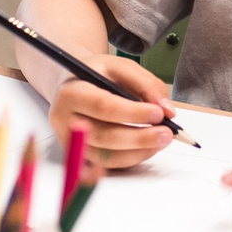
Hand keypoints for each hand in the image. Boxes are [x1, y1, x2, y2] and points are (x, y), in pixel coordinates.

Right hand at [46, 56, 178, 170]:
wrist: (74, 86)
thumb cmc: (98, 75)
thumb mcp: (121, 68)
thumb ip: (145, 84)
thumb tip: (166, 109)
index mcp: (72, 92)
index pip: (103, 106)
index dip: (132, 113)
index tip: (158, 113)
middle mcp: (65, 120)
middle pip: (104, 135)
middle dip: (140, 137)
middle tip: (167, 133)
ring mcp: (70, 142)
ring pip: (107, 155)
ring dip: (139, 151)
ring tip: (161, 140)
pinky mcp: (80, 155)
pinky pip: (108, 163)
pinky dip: (132, 157)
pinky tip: (148, 147)